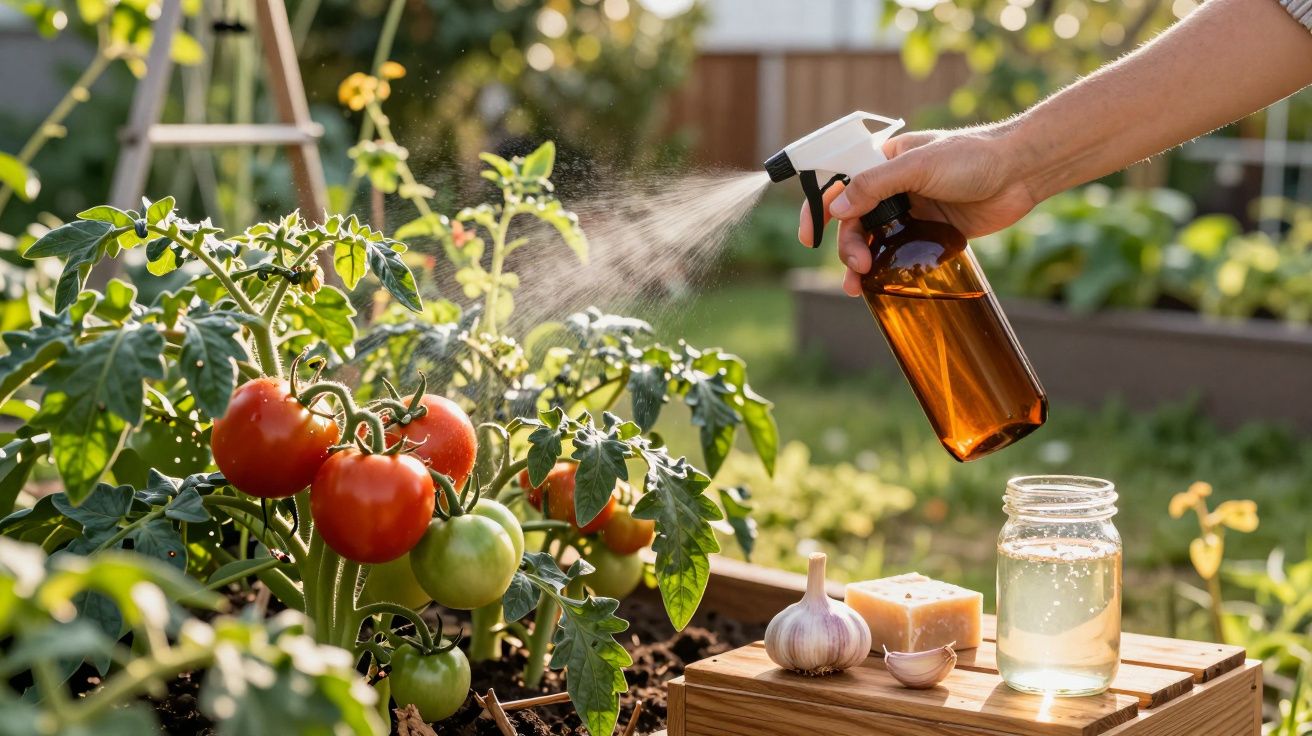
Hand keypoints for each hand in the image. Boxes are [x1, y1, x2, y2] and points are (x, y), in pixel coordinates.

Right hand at [798, 126, 1039, 296]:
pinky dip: (887, 270)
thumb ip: (876, 185)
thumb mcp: (919, 166)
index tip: (809, 236)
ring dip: (862, 263)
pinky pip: (899, 253)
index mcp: (883, 161)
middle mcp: (892, 186)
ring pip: (873, 240)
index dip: (818, 209)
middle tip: (860, 266)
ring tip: (860, 286)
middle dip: (848, 245)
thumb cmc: (973, 157)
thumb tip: (836, 208)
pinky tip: (882, 285)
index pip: (839, 184)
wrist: (1021, 172)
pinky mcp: (931, 232)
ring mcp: (911, 210)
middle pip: (853, 220)